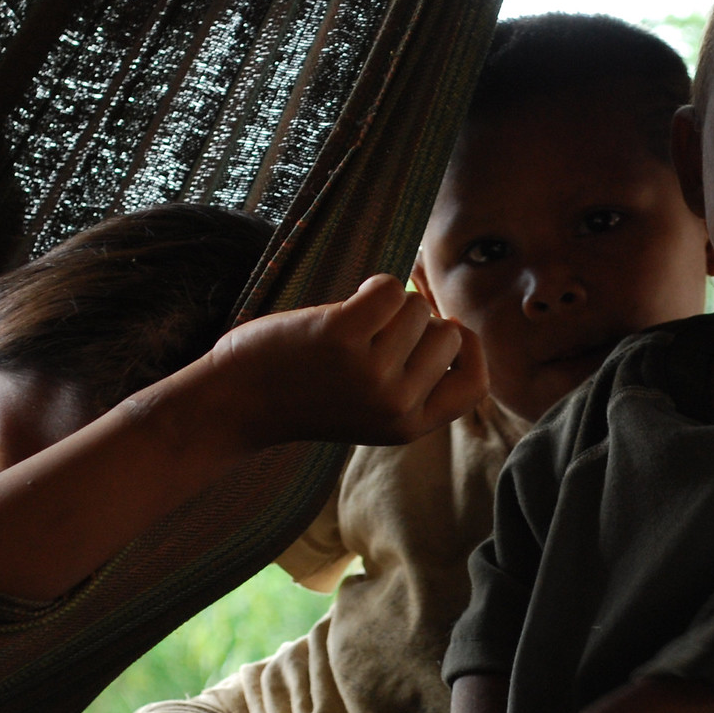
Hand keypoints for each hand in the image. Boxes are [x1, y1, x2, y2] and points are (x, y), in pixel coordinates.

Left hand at [204, 275, 486, 449]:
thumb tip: (456, 330)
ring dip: (387, 305)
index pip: (474, 385)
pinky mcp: (342, 337)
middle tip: (374, 335)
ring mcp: (371, 372)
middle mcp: (396, 404)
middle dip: (417, 323)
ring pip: (415, 307)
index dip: (468, 351)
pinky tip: (344, 307)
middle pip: (446, 334)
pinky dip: (372, 286)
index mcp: (409, 426)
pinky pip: (389, 287)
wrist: (239, 402)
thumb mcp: (373, 411)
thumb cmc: (308, 395)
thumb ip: (415, 384)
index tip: (446, 334)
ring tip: (350, 328)